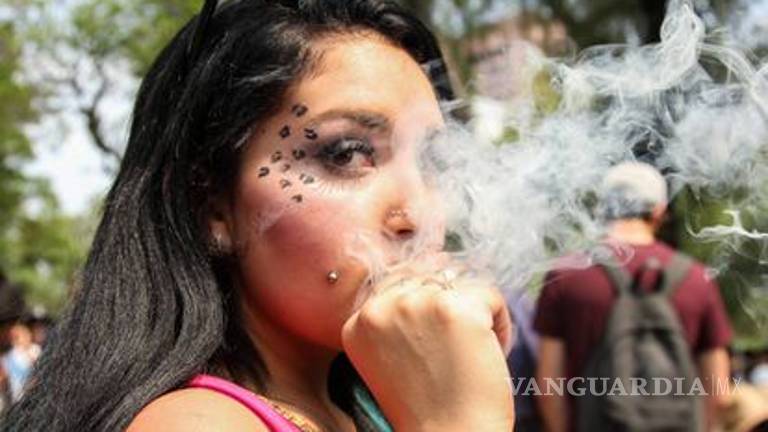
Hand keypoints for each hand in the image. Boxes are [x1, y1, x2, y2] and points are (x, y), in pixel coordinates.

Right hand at [341, 262, 514, 431]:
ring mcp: (417, 304)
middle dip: (451, 310)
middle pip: (430, 278)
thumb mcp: (392, 356)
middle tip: (454, 356)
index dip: (426, 312)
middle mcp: (381, 307)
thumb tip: (439, 265)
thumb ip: (399, 314)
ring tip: (471, 355)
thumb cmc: (429, 405)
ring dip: (475, 314)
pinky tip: (490, 353)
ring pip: (462, 283)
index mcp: (358, 321)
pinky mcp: (457, 309)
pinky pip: (491, 294)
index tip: (433, 351)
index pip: (398, 283)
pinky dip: (500, 324)